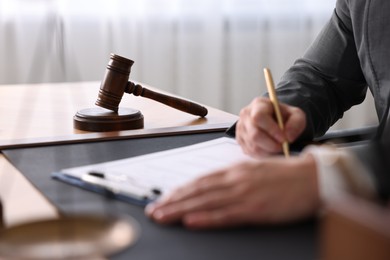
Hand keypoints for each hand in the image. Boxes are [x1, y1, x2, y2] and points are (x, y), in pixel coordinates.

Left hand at [145, 154, 319, 228]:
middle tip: (153, 210)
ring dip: (180, 210)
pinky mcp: (256, 209)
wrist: (313, 177)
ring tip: (162, 216)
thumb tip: (215, 186)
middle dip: (172, 201)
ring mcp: (245, 193)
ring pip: (205, 202)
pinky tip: (191, 222)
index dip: (179, 190)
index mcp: (236, 170)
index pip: (200, 180)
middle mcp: (235, 179)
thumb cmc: (286, 176)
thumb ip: (234, 178)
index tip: (163, 198)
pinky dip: (206, 218)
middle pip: (197, 191)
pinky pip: (226, 214)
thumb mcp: (255, 171)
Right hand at [236, 97, 305, 157]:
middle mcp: (245, 116)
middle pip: (254, 135)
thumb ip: (296, 123)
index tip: (284, 138)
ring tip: (278, 148)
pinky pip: (251, 153)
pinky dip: (263, 155)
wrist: (274, 120)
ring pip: (253, 147)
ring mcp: (241, 129)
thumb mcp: (296, 114)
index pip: (259, 117)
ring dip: (269, 152)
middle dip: (271, 145)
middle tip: (283, 147)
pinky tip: (270, 150)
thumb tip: (288, 137)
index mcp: (258, 104)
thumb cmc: (283, 116)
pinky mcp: (240, 141)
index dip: (271, 130)